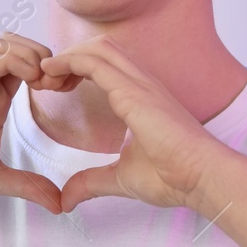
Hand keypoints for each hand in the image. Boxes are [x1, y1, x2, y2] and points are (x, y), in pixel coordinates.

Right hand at [0, 33, 67, 214]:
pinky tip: (26, 77)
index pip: (28, 65)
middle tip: (59, 82)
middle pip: (18, 45)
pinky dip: (10, 59)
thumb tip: (60, 205)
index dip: (52, 71)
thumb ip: (28, 185)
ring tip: (43, 79)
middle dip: (45, 56)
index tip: (68, 89)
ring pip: (1, 44)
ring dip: (29, 53)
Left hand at [37, 36, 222, 212]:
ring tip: (45, 77)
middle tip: (45, 81)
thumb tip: (67, 198)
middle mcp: (141, 84)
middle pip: (100, 48)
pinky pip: (94, 62)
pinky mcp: (133, 91)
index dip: (75, 69)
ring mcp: (139, 84)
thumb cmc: (174, 177)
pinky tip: (50, 74)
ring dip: (67, 57)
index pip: (104, 66)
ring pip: (98, 48)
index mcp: (140, 98)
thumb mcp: (121, 178)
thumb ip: (91, 182)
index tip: (54, 88)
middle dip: (68, 58)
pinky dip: (69, 62)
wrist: (202, 177)